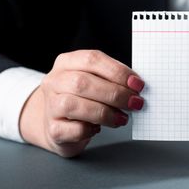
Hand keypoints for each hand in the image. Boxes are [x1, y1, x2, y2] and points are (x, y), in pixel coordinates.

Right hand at [19, 50, 144, 156]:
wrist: (58, 124)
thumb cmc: (83, 99)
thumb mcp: (95, 82)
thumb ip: (112, 80)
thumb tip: (136, 86)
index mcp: (67, 63)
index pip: (92, 59)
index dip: (117, 71)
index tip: (137, 84)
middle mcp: (55, 81)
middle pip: (83, 82)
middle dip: (115, 93)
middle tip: (135, 103)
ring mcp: (50, 105)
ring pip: (74, 105)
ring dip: (105, 112)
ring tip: (122, 118)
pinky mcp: (53, 129)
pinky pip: (74, 129)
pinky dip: (90, 129)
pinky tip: (98, 128)